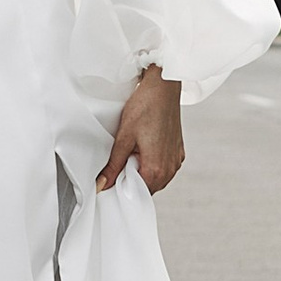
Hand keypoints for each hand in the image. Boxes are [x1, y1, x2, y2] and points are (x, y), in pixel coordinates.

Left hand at [98, 68, 184, 195]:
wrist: (163, 87)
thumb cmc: (145, 107)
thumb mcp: (123, 137)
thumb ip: (113, 165)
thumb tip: (101, 185)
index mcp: (156, 168)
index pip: (137, 193)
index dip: (122, 188)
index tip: (112, 179)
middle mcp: (170, 168)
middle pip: (148, 188)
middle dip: (133, 180)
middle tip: (119, 163)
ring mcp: (176, 160)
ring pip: (157, 179)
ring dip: (144, 172)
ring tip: (132, 153)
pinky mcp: (179, 152)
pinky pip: (165, 168)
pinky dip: (153, 164)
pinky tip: (144, 149)